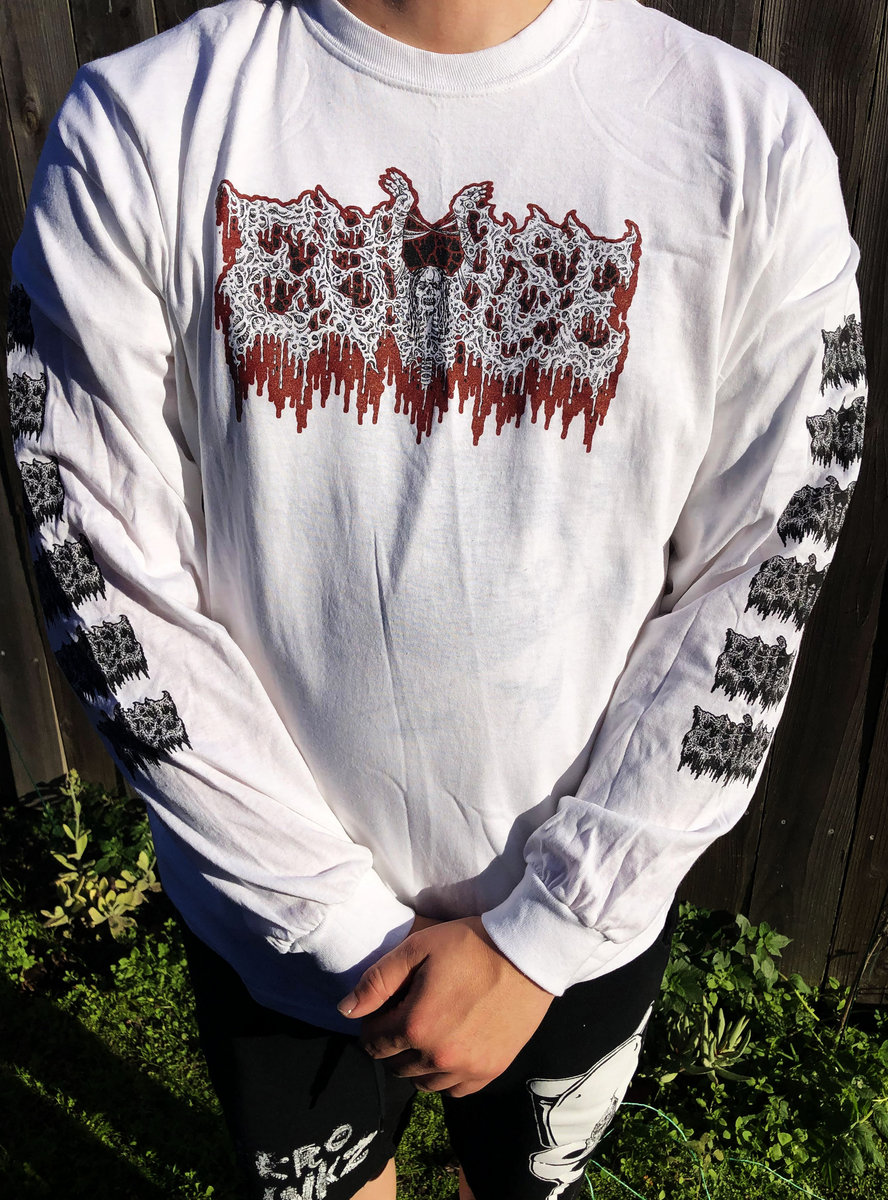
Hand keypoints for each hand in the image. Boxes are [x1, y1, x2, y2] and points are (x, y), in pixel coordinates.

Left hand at [337, 916, 554, 1096]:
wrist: (528, 954)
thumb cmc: (470, 944)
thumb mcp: (418, 947)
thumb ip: (378, 980)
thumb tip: (345, 1010)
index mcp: (416, 1024)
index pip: (373, 1041)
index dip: (373, 1023)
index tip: (385, 1008)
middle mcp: (438, 1056)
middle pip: (394, 1065)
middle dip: (392, 1043)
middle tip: (407, 1015)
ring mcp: (466, 1069)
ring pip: (421, 1082)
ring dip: (416, 1062)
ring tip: (428, 1031)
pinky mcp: (489, 1072)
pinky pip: (453, 1090)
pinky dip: (444, 1075)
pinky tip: (450, 1047)